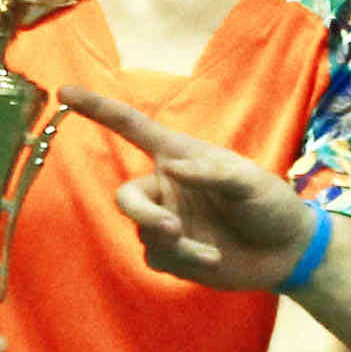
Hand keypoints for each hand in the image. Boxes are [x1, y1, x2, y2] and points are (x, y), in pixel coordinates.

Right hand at [90, 89, 321, 295]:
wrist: (285, 252)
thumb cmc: (270, 203)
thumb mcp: (249, 181)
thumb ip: (212, 173)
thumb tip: (173, 170)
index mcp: (179, 156)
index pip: (132, 128)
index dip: (98, 109)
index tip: (65, 91)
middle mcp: (166, 187)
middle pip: (126, 197)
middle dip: (142, 214)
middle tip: (172, 229)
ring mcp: (168, 221)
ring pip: (144, 233)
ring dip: (174, 243)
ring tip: (210, 251)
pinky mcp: (174, 254)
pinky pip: (156, 257)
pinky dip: (181, 260)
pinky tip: (210, 259)